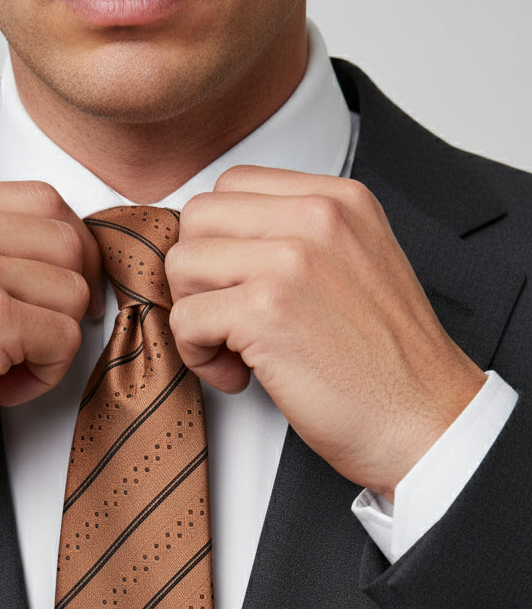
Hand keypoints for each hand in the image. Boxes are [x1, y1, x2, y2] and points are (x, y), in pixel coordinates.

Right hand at [0, 182, 100, 520]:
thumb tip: (62, 251)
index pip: (43, 200)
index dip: (68, 252)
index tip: (55, 295)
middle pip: (68, 240)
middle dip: (68, 298)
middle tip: (37, 339)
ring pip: (74, 291)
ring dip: (55, 342)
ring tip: (5, 366)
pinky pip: (66, 338)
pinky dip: (46, 375)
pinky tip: (1, 387)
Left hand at [166, 166, 485, 499]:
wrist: (426, 421)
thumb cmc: (389, 366)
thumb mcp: (358, 267)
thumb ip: (300, 240)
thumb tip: (223, 246)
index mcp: (340, 199)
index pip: (234, 186)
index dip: (221, 244)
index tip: (242, 289)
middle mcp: (316, 215)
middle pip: (199, 218)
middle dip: (199, 277)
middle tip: (231, 324)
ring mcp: (289, 259)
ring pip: (182, 264)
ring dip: (195, 316)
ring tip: (237, 352)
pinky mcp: (264, 310)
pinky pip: (185, 318)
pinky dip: (199, 356)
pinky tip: (241, 377)